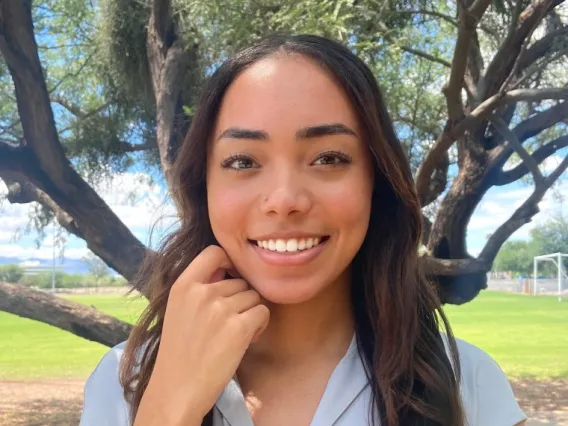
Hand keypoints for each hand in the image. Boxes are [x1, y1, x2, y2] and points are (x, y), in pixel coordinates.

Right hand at [135, 245, 269, 425]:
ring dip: (251, 313)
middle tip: (229, 322)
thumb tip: (227, 270)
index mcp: (183, 286)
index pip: (214, 252)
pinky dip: (260, 325)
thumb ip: (199, 288)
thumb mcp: (178, 310)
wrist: (177, 389)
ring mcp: (221, 309)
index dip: (228, 262)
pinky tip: (247, 339)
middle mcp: (202, 293)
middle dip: (241, 299)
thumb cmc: (180, 351)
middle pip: (241, 281)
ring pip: (254, 297)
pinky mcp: (239, 328)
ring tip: (236, 333)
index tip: (230, 277)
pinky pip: (263, 312)